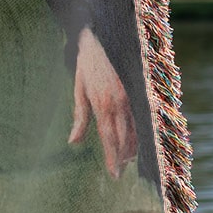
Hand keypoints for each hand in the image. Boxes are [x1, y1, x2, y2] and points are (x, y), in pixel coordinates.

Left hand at [68, 27, 137, 178]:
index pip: (109, 138)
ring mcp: (131, 97)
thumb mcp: (78, 89)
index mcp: (103, 103)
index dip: (112, 158)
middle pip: (124, 138)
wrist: (102, 37)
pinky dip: (137, 133)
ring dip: (131, 148)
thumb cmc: (87, 64)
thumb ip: (79, 117)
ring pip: (135, 130)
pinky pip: (139, 119)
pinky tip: (134, 142)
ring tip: (126, 163)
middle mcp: (120, 103)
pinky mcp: (136, 92)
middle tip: (118, 174)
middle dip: (122, 158)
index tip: (114, 175)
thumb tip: (73, 142)